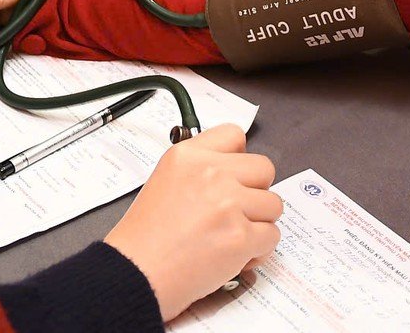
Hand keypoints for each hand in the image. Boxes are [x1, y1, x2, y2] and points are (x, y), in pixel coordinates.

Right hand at [104, 124, 282, 321]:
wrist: (135, 274)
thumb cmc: (144, 239)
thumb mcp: (164, 181)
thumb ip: (199, 170)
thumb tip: (234, 173)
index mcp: (188, 156)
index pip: (234, 135)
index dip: (239, 158)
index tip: (236, 174)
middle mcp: (210, 174)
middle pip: (264, 168)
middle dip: (256, 192)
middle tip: (237, 211)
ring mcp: (228, 204)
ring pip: (273, 204)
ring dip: (259, 223)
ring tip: (232, 236)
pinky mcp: (240, 237)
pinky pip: (271, 236)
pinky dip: (258, 250)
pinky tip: (235, 255)